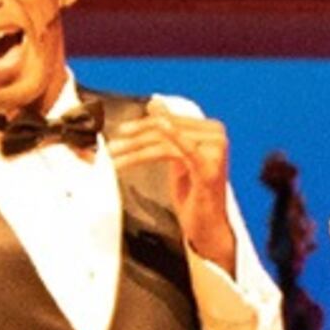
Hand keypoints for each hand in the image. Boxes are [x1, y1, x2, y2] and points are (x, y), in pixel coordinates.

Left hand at [104, 109, 239, 268]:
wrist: (207, 226)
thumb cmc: (194, 194)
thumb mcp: (176, 156)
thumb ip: (168, 130)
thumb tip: (155, 103)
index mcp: (209, 130)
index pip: (170, 121)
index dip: (144, 124)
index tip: (123, 130)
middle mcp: (216, 136)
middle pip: (166, 130)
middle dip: (136, 138)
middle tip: (114, 146)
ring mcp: (215, 151)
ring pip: (166, 142)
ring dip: (136, 149)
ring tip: (117, 157)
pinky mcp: (209, 167)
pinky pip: (184, 150)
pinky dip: (170, 140)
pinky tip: (154, 135)